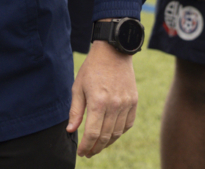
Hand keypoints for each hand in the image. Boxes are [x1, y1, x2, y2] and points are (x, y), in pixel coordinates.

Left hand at [68, 40, 137, 156]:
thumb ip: (76, 111)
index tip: (81, 152)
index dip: (86, 146)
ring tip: (98, 146)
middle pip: (106, 136)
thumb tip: (71, 130)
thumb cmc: (92, 68)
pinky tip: (112, 134)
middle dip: (96, 148)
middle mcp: (114, 105)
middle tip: (89, 152)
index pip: (93, 134)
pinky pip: (128, 124)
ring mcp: (126, 104)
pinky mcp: (134, 101)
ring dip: (107, 143)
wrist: (113, 51)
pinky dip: (120, 132)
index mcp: (98, 102)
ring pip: (117, 133)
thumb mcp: (78, 87)